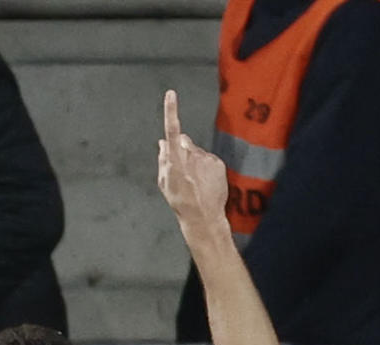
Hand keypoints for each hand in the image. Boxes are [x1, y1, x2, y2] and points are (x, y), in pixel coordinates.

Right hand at [156, 90, 228, 231]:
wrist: (202, 215)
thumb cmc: (179, 200)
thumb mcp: (164, 182)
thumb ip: (162, 159)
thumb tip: (162, 143)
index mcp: (175, 159)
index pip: (172, 130)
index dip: (171, 111)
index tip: (171, 94)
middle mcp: (191, 155)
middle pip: (184, 142)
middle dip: (182, 149)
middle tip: (182, 172)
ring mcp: (206, 158)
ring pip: (197, 152)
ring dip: (195, 161)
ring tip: (195, 182)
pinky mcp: (218, 163)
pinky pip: (209, 159)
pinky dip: (207, 167)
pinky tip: (205, 182)